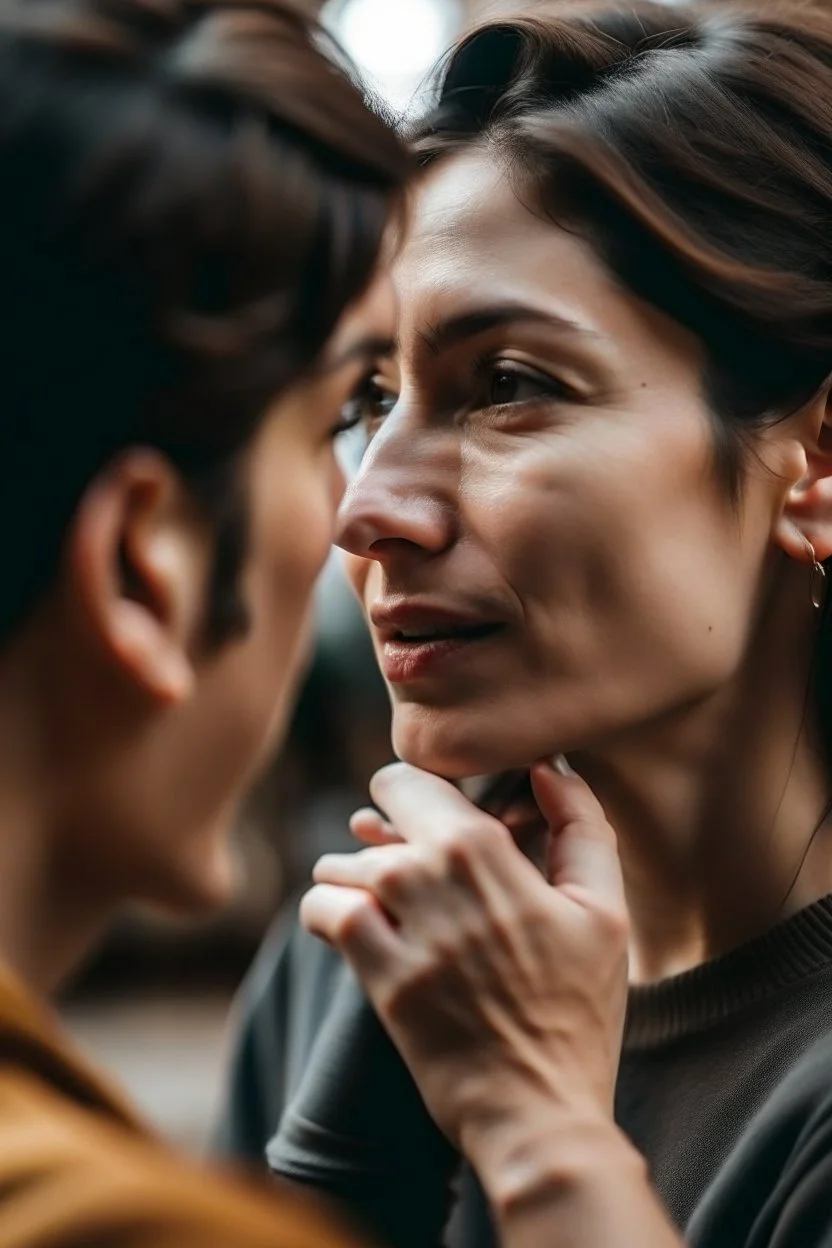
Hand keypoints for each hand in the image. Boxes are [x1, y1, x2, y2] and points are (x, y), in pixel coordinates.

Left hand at [299, 759, 628, 1153]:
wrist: (541, 1111)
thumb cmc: (579, 1011)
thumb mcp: (604, 912)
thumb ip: (580, 828)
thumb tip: (548, 767)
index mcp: (484, 851)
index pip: (410, 779)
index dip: (415, 793)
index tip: (431, 817)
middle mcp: (432, 880)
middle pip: (375, 818)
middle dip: (388, 831)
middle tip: (408, 857)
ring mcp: (401, 931)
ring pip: (343, 865)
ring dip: (355, 875)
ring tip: (384, 898)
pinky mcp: (378, 979)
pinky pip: (324, 915)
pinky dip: (330, 912)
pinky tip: (357, 927)